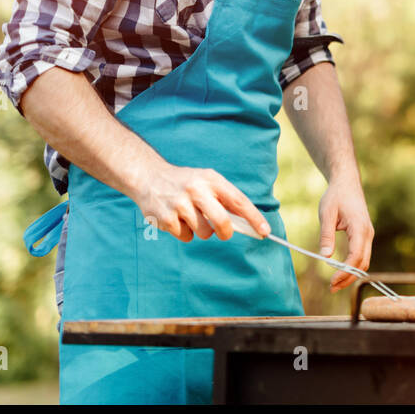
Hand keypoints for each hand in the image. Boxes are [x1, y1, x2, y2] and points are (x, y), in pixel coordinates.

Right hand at [130, 162, 268, 242]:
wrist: (149, 177)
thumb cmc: (186, 183)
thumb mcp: (207, 181)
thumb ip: (225, 199)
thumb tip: (247, 223)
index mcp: (211, 179)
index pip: (238, 200)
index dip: (254, 218)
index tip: (265, 232)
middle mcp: (196, 190)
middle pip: (222, 222)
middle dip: (226, 232)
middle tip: (224, 233)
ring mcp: (179, 204)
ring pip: (204, 232)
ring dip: (202, 231)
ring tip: (191, 217)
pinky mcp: (165, 218)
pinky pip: (185, 237)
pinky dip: (184, 233)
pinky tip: (176, 218)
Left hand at [317, 178, 374, 293]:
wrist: (346, 183)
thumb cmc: (336, 196)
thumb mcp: (326, 213)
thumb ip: (326, 235)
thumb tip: (325, 256)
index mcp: (359, 227)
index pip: (356, 256)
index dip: (345, 271)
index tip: (332, 280)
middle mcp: (367, 233)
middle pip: (363, 263)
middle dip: (349, 278)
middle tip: (332, 288)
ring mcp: (367, 234)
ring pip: (364, 261)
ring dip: (351, 274)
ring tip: (334, 284)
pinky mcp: (364, 235)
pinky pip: (361, 255)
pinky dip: (353, 266)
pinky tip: (341, 272)